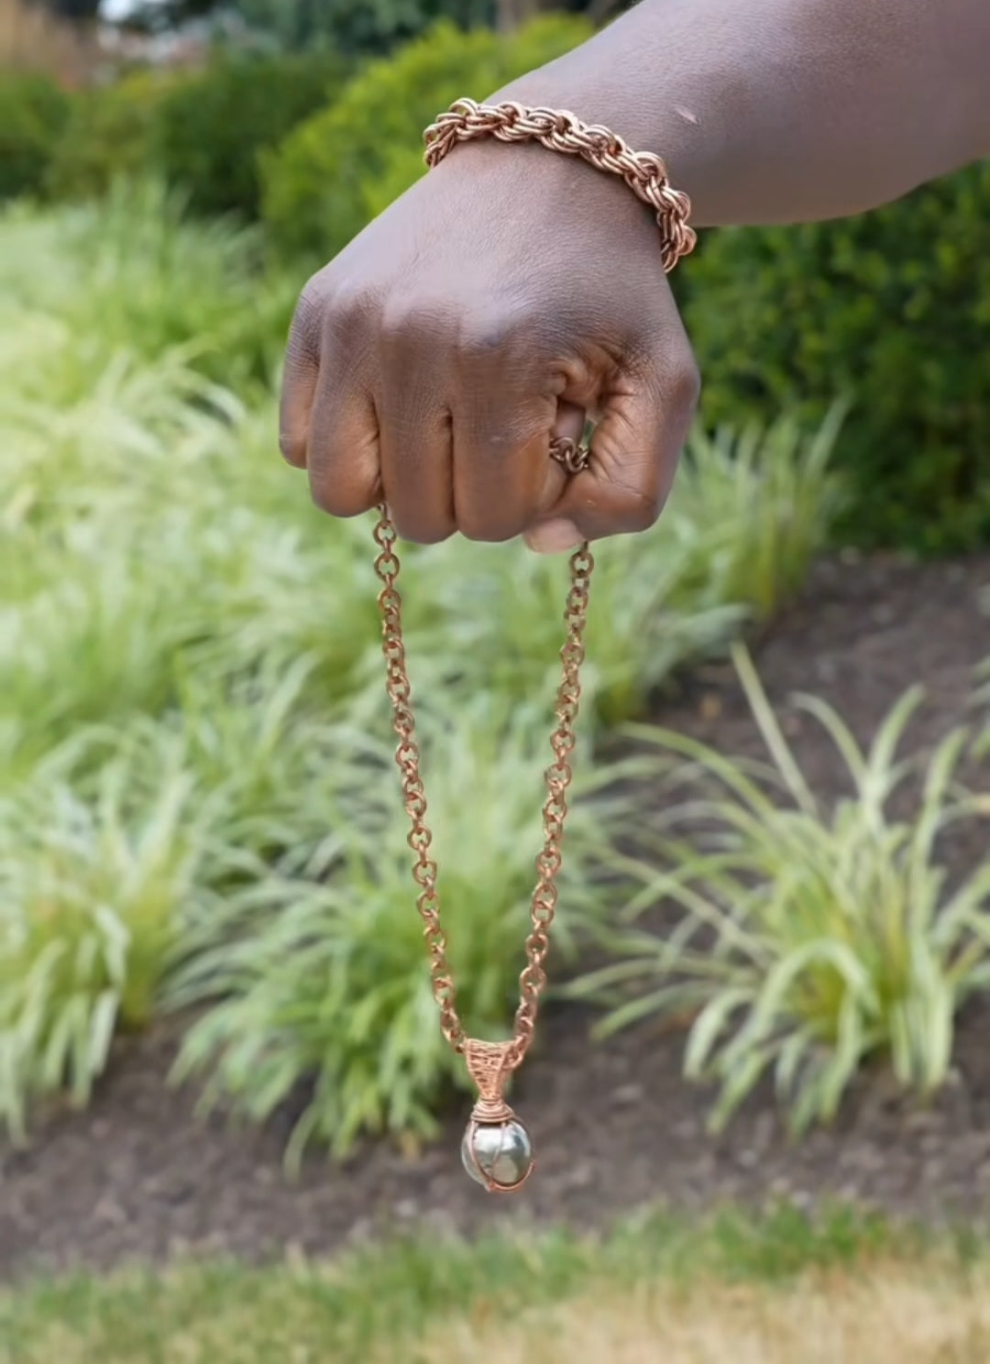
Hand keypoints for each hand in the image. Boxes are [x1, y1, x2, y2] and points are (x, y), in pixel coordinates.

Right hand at [279, 141, 698, 551]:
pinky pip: (298, 444)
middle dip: (473, 492)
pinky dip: (350, 446)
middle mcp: (409, 337)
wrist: (550, 171)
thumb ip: (631, 491)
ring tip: (448, 424)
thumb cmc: (611, 296)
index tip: (557, 428)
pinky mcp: (316, 312)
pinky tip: (402, 403)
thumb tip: (540, 546)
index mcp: (499, 357)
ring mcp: (351, 323)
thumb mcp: (664, 385)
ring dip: (403, 482)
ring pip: (341, 494)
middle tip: (505, 422)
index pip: (495, 520)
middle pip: (420, 517)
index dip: (537, 494)